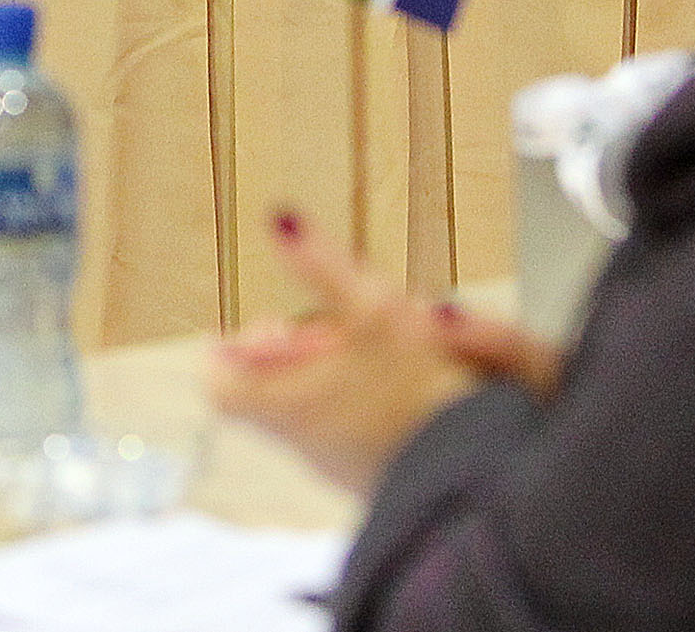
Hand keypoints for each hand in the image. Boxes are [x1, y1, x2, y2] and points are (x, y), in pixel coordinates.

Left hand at [210, 212, 485, 495]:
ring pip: (313, 411)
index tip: (263, 323)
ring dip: (330, 375)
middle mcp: (304, 444)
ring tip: (365, 349)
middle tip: (319, 327)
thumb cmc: (421, 392)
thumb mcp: (371, 308)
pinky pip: (351, 432)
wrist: (475, 468)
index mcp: (285, 404)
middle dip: (294, 352)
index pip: (218, 383)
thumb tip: (279, 218)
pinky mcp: (376, 477)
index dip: (229, 350)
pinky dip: (362, 402)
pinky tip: (399, 384)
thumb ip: (322, 264)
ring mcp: (338, 467)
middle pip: (267, 394)